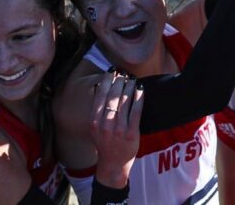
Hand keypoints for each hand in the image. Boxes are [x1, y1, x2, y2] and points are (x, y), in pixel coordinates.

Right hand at [90, 71, 142, 188]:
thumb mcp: (95, 127)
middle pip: (113, 96)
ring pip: (124, 102)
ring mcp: (118, 130)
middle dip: (119, 82)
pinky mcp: (131, 133)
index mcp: (94, 121)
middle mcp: (105, 125)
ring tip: (132, 79)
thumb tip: (101, 87)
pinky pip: (136, 111)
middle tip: (124, 73)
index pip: (100, 96)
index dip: (106, 81)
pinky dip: (139, 98)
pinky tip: (141, 89)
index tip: (111, 71)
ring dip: (129, 87)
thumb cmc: (104, 141)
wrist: (113, 163)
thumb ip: (98, 110)